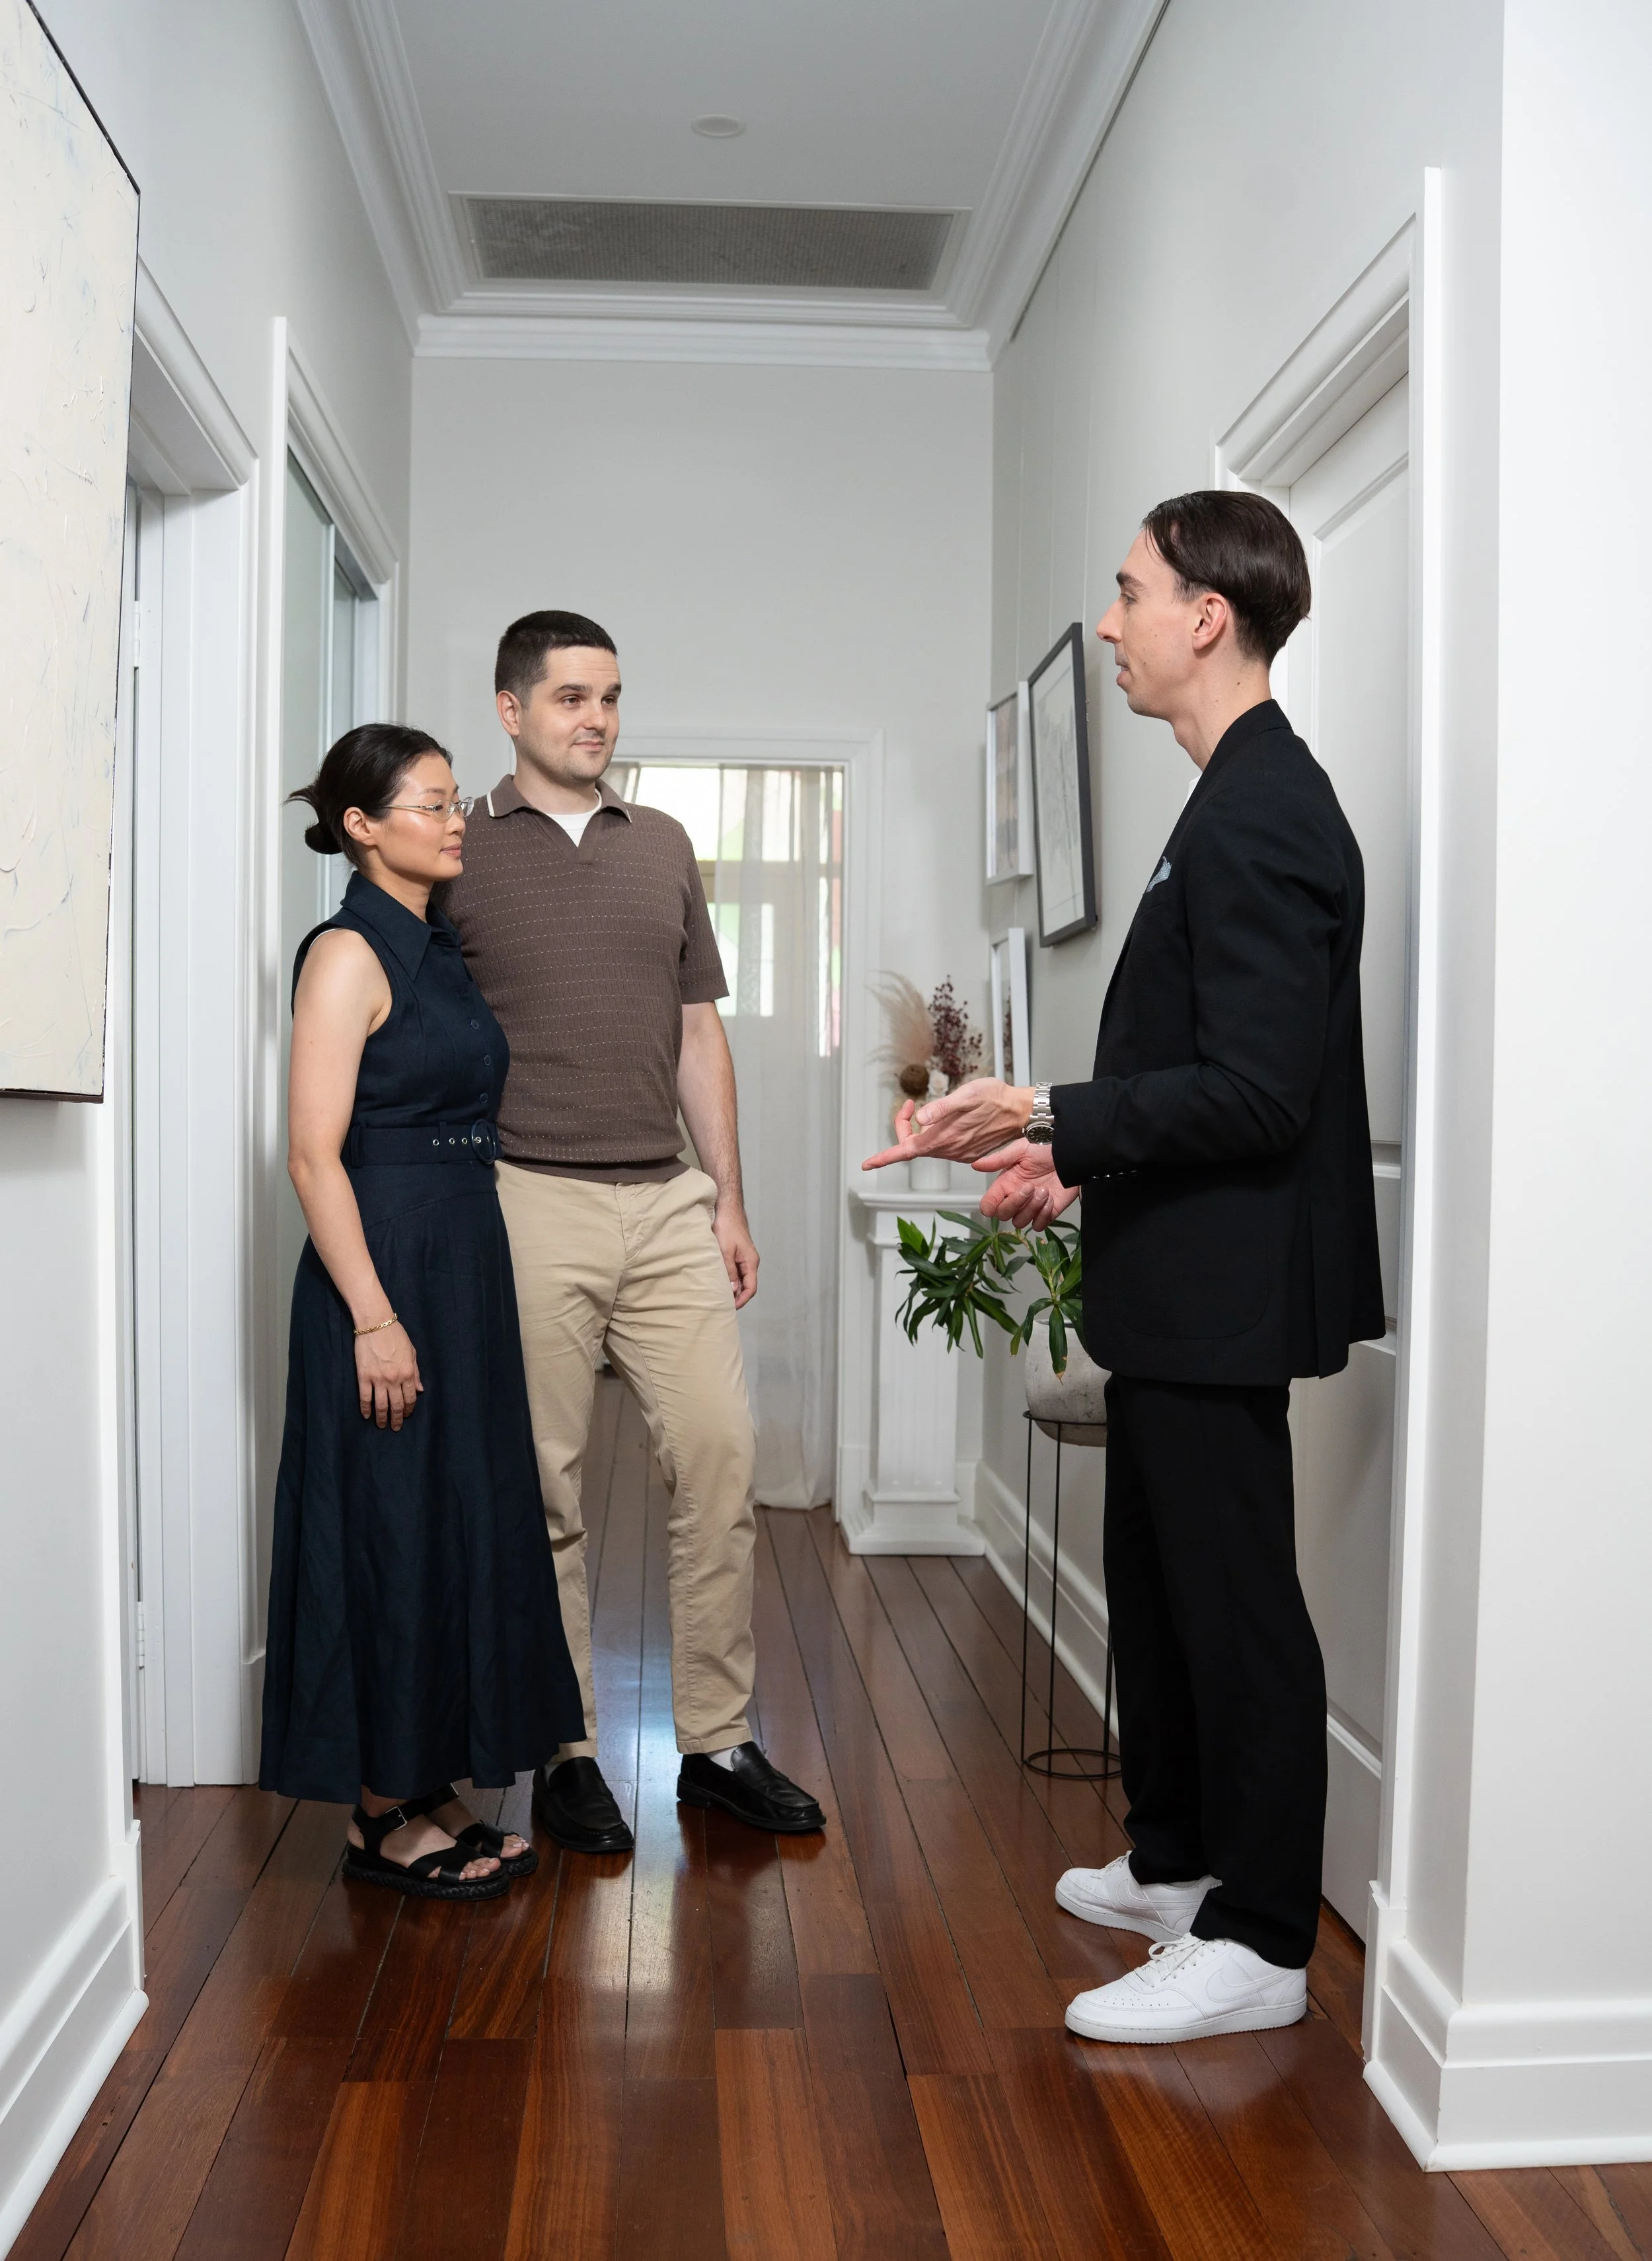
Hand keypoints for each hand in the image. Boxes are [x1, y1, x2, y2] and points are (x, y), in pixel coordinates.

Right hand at [355, 1321, 421, 1429]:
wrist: (376, 1324)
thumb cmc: (396, 1335)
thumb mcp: (412, 1352)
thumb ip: (416, 1373)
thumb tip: (420, 1391)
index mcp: (408, 1373)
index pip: (410, 1398)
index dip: (409, 1410)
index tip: (406, 1416)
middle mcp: (394, 1379)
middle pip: (397, 1405)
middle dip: (397, 1419)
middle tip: (395, 1427)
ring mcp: (378, 1379)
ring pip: (381, 1405)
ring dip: (382, 1418)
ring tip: (381, 1425)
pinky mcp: (364, 1376)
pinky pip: (365, 1397)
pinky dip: (365, 1409)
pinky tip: (366, 1415)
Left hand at [714, 1203, 759, 1308]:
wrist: (727, 1209)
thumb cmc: (726, 1228)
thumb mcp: (725, 1252)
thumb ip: (729, 1272)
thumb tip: (732, 1290)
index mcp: (751, 1262)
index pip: (751, 1288)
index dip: (741, 1300)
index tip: (730, 1308)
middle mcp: (750, 1262)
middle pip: (746, 1286)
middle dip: (736, 1296)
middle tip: (722, 1305)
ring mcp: (744, 1258)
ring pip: (741, 1279)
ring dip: (732, 1288)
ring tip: (719, 1296)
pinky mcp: (737, 1254)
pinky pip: (736, 1271)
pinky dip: (729, 1278)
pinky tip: (719, 1282)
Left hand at [862, 1078, 1033, 1169]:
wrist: (1020, 1110)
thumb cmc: (995, 1098)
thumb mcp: (967, 1095)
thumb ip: (942, 1107)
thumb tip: (921, 1116)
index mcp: (944, 1138)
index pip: (906, 1151)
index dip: (885, 1157)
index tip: (868, 1163)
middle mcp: (949, 1150)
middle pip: (913, 1145)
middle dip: (904, 1126)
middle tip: (909, 1104)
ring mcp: (959, 1153)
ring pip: (927, 1146)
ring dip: (919, 1130)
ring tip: (923, 1107)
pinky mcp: (967, 1151)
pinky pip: (942, 1146)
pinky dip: (934, 1134)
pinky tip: (943, 1119)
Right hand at [974, 1138, 1079, 1229]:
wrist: (1070, 1153)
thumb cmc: (1045, 1148)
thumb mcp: (1020, 1149)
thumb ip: (998, 1159)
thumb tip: (975, 1165)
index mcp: (1005, 1184)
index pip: (989, 1204)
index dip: (989, 1206)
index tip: (1002, 1195)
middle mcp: (1016, 1197)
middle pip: (1003, 1215)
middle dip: (1016, 1202)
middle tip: (1030, 1186)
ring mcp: (1031, 1207)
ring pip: (1020, 1223)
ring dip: (1033, 1207)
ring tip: (1044, 1190)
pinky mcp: (1047, 1213)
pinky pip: (1038, 1226)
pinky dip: (1044, 1215)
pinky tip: (1051, 1199)